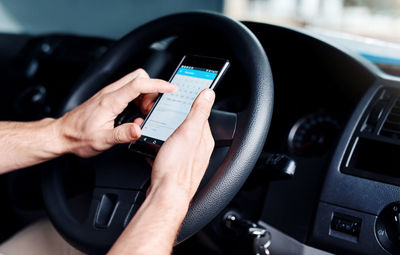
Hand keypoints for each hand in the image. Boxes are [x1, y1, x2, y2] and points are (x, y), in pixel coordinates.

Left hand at [55, 68, 175, 157]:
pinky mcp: (108, 97)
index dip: (158, 84)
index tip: (171, 88)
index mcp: (110, 101)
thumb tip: (139, 129)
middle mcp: (110, 93)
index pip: (139, 84)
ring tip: (141, 113)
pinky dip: (138, 98)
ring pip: (134, 82)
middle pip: (139, 77)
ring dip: (145, 94)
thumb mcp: (102, 141)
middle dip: (152, 89)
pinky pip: (129, 89)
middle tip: (149, 109)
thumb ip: (122, 134)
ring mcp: (109, 93)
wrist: (61, 134)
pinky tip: (134, 113)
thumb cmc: (78, 137)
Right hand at [148, 88, 215, 203]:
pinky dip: (162, 148)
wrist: (166, 195)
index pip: (201, 115)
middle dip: (177, 121)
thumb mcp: (188, 132)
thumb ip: (199, 111)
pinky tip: (156, 149)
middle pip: (189, 128)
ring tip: (158, 131)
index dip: (190, 106)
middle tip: (165, 115)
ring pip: (179, 141)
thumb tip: (209, 93)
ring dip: (168, 134)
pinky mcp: (176, 169)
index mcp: (204, 139)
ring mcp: (187, 160)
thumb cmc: (176, 168)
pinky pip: (169, 153)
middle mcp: (199, 150)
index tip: (182, 99)